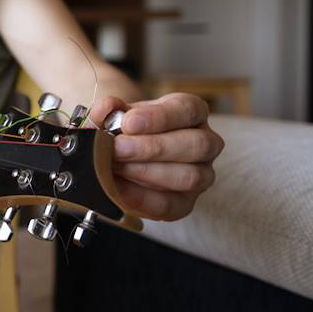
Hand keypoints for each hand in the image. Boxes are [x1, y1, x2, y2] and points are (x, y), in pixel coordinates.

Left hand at [89, 92, 224, 220]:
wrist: (119, 159)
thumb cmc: (124, 131)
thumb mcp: (114, 115)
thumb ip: (107, 111)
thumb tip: (108, 106)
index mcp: (191, 112)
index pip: (188, 109)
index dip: (159, 117)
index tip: (129, 122)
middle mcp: (205, 143)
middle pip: (196, 144)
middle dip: (153, 148)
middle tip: (118, 148)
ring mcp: (201, 175)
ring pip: (190, 176)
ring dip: (147, 172)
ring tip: (116, 166)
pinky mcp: (185, 204)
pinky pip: (170, 205)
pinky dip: (140, 197)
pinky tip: (118, 187)